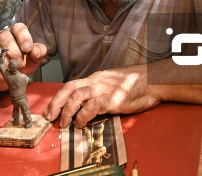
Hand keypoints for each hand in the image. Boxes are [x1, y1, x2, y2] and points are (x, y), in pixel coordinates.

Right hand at [0, 22, 46, 90]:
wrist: (9, 79)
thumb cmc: (22, 64)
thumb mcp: (34, 59)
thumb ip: (38, 52)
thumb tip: (34, 51)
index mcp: (15, 34)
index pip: (18, 28)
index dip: (23, 37)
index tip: (27, 49)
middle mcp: (1, 37)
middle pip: (4, 36)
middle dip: (14, 52)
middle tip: (20, 64)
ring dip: (2, 60)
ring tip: (11, 70)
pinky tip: (3, 76)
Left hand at [42, 65, 160, 127]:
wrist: (153, 81)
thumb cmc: (136, 83)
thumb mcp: (113, 83)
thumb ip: (100, 90)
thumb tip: (90, 102)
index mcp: (96, 78)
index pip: (72, 85)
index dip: (59, 96)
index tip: (51, 108)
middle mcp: (97, 81)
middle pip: (69, 88)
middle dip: (55, 103)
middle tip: (49, 116)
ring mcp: (104, 89)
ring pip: (77, 97)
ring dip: (67, 111)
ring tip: (64, 123)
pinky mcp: (112, 99)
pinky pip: (92, 106)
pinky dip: (83, 115)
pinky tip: (81, 123)